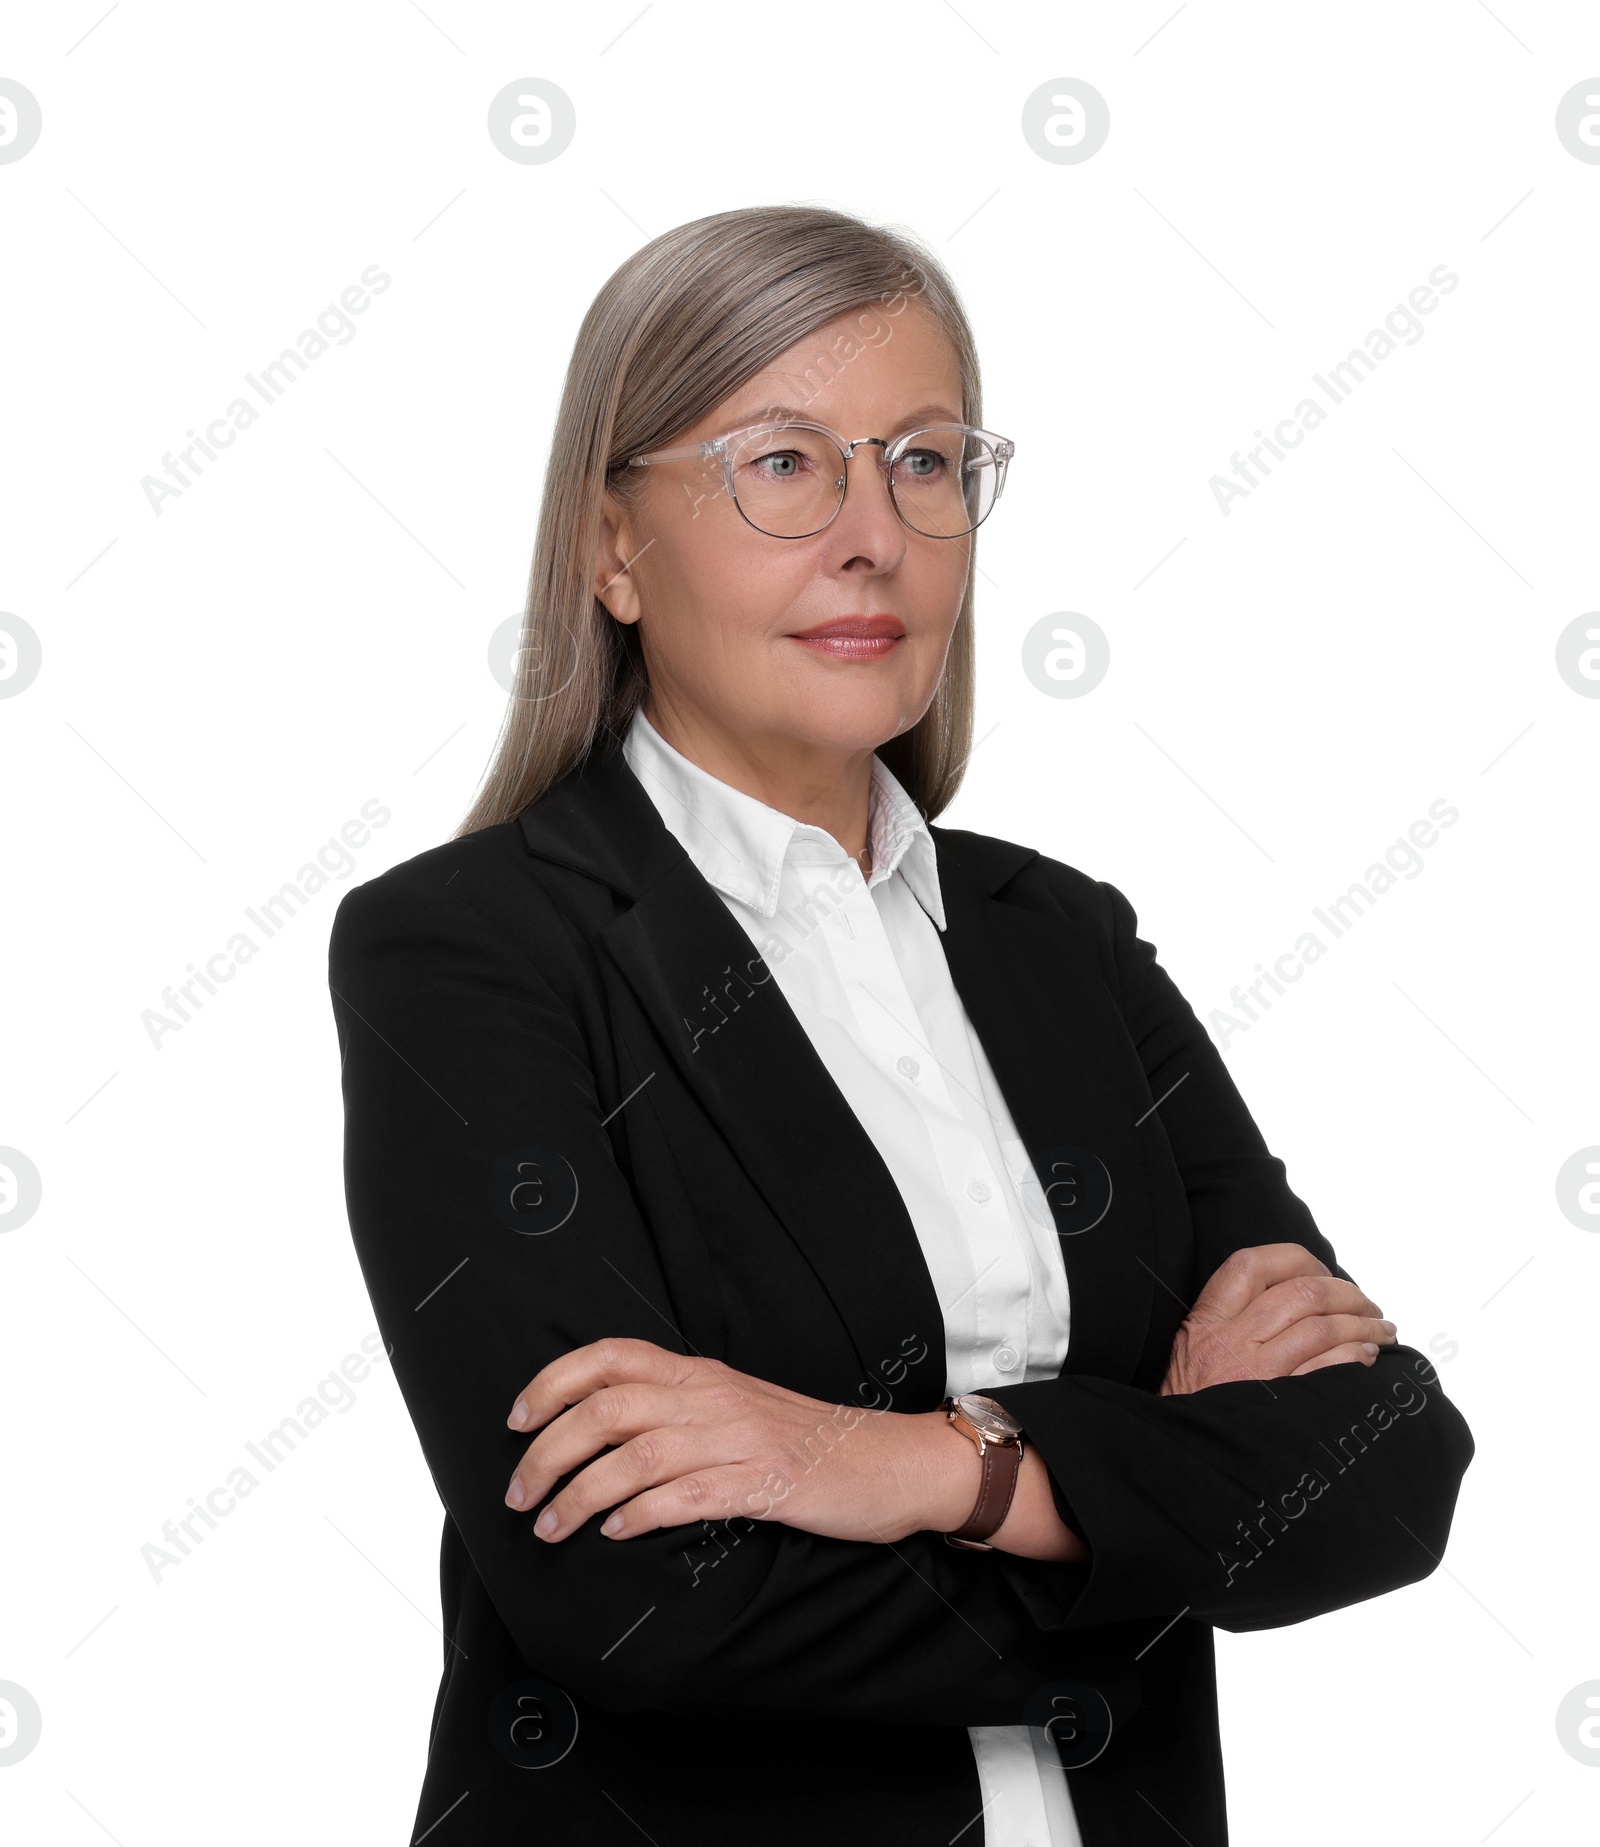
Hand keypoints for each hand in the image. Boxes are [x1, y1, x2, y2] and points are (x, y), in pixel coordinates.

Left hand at [501, 1337, 973, 1545]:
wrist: (889, 1462)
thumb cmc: (807, 1442)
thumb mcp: (735, 1408)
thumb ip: (677, 1410)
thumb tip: (600, 1433)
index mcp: (701, 1374)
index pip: (610, 1357)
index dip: (553, 1383)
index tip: (516, 1419)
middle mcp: (712, 1396)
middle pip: (606, 1407)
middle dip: (548, 1451)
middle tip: (519, 1496)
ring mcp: (738, 1438)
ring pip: (635, 1453)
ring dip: (579, 1493)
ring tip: (551, 1527)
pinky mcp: (764, 1482)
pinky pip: (686, 1494)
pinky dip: (640, 1513)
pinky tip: (615, 1533)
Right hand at [1159, 1243, 1396, 1395]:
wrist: (1183, 1453)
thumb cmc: (1193, 1401)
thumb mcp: (1192, 1346)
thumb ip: (1231, 1316)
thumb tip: (1299, 1294)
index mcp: (1207, 1320)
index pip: (1254, 1265)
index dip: (1298, 1260)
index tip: (1322, 1271)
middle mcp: (1231, 1342)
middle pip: (1303, 1293)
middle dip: (1348, 1293)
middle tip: (1367, 1304)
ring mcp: (1257, 1375)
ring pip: (1323, 1328)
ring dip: (1364, 1325)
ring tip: (1381, 1330)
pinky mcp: (1281, 1408)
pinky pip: (1329, 1369)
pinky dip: (1356, 1357)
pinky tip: (1366, 1357)